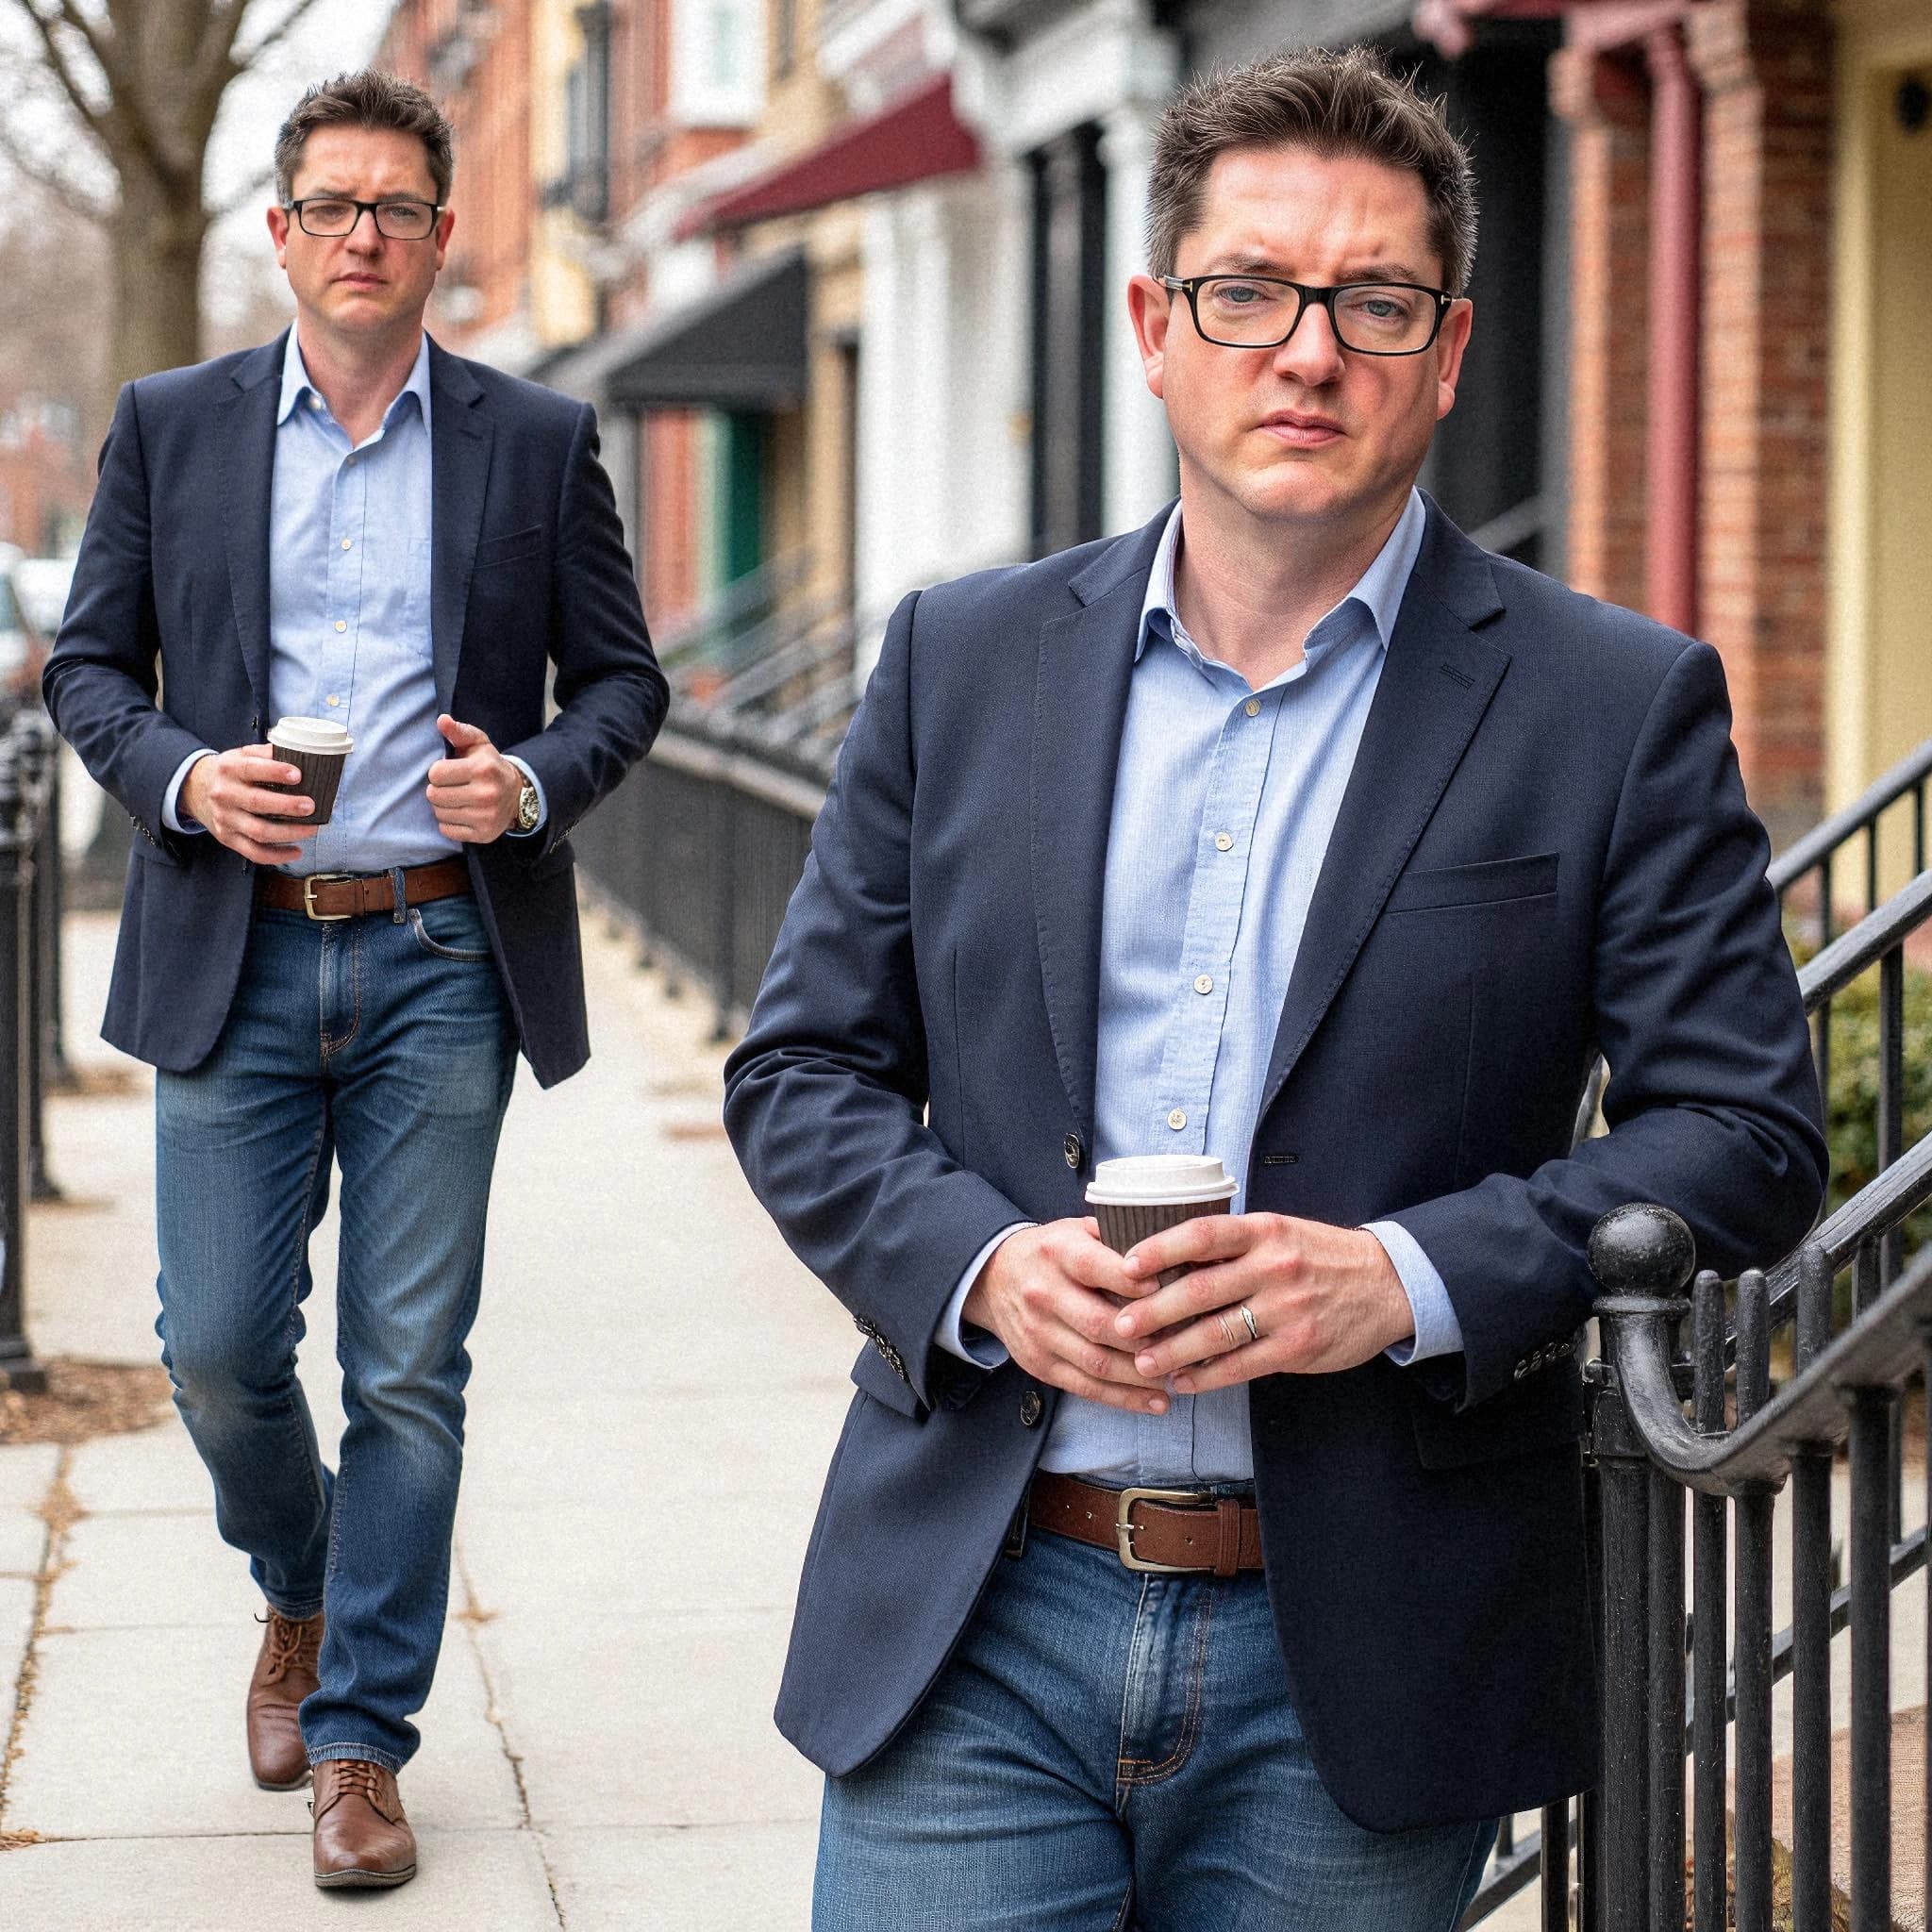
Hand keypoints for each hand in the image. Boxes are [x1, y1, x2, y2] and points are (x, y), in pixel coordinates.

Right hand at [180, 746, 318, 864]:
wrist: (194, 788)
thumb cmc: (230, 772)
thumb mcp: (242, 755)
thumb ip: (267, 753)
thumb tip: (300, 754)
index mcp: (229, 769)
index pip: (251, 769)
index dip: (275, 772)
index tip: (298, 775)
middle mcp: (224, 794)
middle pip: (257, 803)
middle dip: (287, 806)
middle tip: (311, 806)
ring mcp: (225, 819)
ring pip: (259, 831)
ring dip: (289, 833)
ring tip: (312, 828)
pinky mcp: (228, 838)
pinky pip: (253, 852)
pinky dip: (277, 856)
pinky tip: (296, 851)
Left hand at [427, 714, 522, 842]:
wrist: (518, 794)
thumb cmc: (490, 766)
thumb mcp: (478, 744)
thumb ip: (458, 731)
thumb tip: (442, 720)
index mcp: (482, 769)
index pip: (436, 774)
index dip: (438, 772)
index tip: (449, 771)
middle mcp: (486, 794)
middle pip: (434, 795)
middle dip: (438, 789)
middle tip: (451, 787)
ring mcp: (485, 816)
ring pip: (439, 813)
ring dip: (443, 806)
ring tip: (456, 799)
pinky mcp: (484, 834)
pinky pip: (447, 831)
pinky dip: (449, 823)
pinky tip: (461, 813)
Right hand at [962, 1219, 1171, 1414]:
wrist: (994, 1277)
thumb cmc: (1053, 1251)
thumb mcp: (1078, 1229)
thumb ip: (1119, 1238)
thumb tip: (1176, 1251)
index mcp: (1058, 1253)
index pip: (1098, 1268)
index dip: (1137, 1283)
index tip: (1175, 1290)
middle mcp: (1043, 1294)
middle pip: (1100, 1324)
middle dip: (1148, 1338)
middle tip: (1188, 1343)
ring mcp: (1039, 1334)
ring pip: (1097, 1363)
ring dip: (1142, 1375)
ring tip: (1180, 1377)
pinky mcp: (1039, 1364)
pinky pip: (1086, 1387)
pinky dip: (1125, 1398)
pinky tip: (1157, 1401)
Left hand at [1109, 1214, 1414, 1393]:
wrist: (1388, 1283)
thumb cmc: (1320, 1256)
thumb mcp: (1279, 1233)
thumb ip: (1233, 1246)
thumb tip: (1169, 1261)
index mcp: (1264, 1231)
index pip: (1202, 1234)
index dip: (1160, 1248)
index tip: (1125, 1264)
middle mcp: (1273, 1267)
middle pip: (1200, 1290)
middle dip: (1152, 1311)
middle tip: (1119, 1325)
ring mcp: (1287, 1309)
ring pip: (1216, 1334)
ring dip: (1172, 1351)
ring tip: (1143, 1361)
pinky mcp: (1298, 1346)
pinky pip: (1242, 1365)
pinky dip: (1207, 1376)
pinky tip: (1184, 1381)